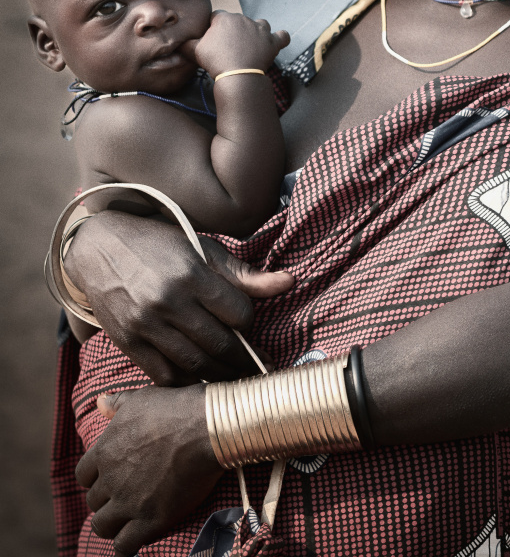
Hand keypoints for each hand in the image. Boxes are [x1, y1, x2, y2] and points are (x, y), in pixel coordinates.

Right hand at [65, 210, 293, 384]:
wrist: (100, 248)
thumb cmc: (160, 245)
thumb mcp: (203, 248)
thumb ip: (244, 273)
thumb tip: (290, 282)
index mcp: (192, 274)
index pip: (239, 313)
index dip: (249, 320)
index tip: (248, 322)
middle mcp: (169, 301)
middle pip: (220, 343)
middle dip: (243, 359)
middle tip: (258, 368)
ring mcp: (146, 324)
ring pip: (195, 363)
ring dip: (220, 375)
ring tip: (236, 378)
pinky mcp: (128, 342)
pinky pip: (163, 375)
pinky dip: (186, 383)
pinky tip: (200, 380)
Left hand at [77, 383, 219, 554]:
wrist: (208, 427)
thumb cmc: (177, 407)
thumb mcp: (143, 398)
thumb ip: (117, 404)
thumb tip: (99, 403)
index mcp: (106, 451)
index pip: (83, 475)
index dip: (96, 477)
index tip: (110, 476)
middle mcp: (111, 480)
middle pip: (94, 501)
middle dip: (107, 499)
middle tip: (126, 495)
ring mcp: (130, 502)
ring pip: (102, 526)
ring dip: (113, 523)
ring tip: (128, 518)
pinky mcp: (151, 520)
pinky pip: (124, 546)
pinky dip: (126, 545)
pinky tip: (137, 535)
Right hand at [180, 10, 289, 80]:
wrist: (237, 75)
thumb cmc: (215, 62)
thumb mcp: (194, 51)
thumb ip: (186, 43)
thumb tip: (176, 42)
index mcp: (225, 18)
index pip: (217, 17)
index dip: (215, 27)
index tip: (214, 39)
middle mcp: (244, 19)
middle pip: (238, 21)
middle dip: (234, 31)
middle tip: (230, 47)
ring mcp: (260, 29)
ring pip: (260, 25)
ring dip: (256, 32)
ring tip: (251, 44)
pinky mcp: (273, 42)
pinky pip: (282, 36)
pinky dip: (281, 38)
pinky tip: (279, 40)